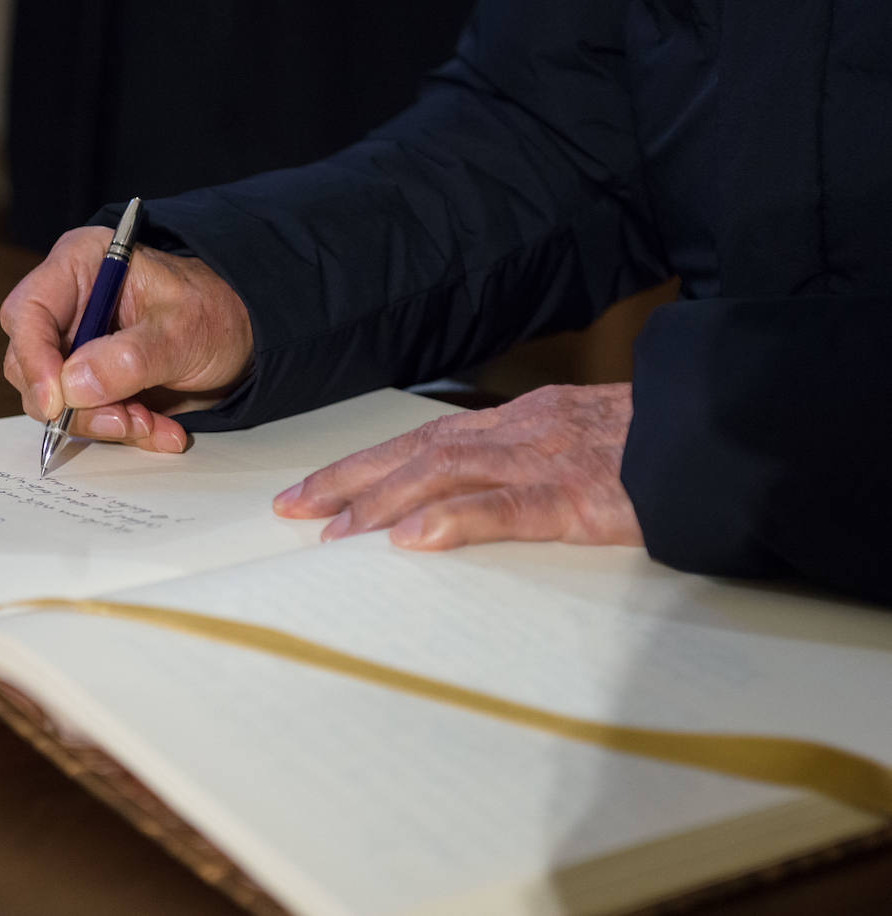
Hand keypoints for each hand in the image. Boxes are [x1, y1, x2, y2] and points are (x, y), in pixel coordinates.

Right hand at [0, 226, 253, 451]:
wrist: (241, 338)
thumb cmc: (214, 313)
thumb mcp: (182, 330)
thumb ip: (130, 357)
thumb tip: (73, 386)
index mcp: (81, 266)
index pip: (27, 310)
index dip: (33, 357)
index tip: (57, 400)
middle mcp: (69, 306)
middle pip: (30, 363)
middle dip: (75, 403)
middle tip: (123, 420)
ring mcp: (76, 348)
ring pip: (56, 400)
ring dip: (103, 422)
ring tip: (151, 422)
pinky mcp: (91, 383)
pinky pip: (86, 418)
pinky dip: (122, 431)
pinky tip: (161, 431)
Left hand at [273, 383, 643, 549]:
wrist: (727, 427)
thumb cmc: (656, 444)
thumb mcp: (581, 443)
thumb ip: (527, 466)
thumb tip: (469, 503)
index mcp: (519, 422)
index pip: (423, 440)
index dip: (364, 465)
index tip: (312, 491)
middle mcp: (521, 431)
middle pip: (416, 451)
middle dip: (348, 480)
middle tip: (291, 510)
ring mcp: (548, 459)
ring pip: (446, 473)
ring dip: (382, 503)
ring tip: (332, 533)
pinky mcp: (582, 495)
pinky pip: (509, 506)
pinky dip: (456, 520)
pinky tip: (413, 539)